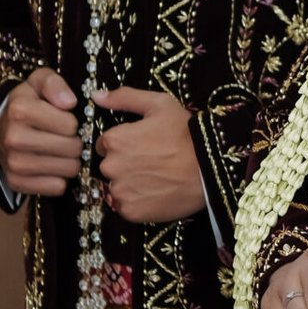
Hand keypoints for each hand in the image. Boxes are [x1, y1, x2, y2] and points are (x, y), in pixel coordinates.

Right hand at [0, 68, 79, 197]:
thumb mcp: (39, 82)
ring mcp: (13, 163)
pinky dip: (60, 179)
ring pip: (68, 169)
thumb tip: (69, 102)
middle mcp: (13, 138)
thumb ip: (54, 84)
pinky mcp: (16, 182)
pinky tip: (53, 167)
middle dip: (74, 142)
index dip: (72, 122)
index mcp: (20, 110)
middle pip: (71, 148)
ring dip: (70, 161)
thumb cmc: (27, 103)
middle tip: (65, 138)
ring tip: (61, 152)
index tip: (63, 120)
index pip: (70, 124)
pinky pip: (56, 187)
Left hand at [93, 88, 205, 223]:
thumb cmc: (186, 133)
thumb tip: (97, 96)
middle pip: (109, 166)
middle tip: (151, 162)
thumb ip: (124, 98)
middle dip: (124, 164)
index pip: (105, 144)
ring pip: (116, 187)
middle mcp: (110, 167)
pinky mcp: (131, 212)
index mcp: (114, 140)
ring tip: (155, 179)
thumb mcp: (159, 105)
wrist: (211, 168)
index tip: (142, 146)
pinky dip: (137, 202)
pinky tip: (155, 193)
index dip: (124, 144)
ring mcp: (120, 192)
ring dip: (129, 184)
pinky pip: (125, 206)